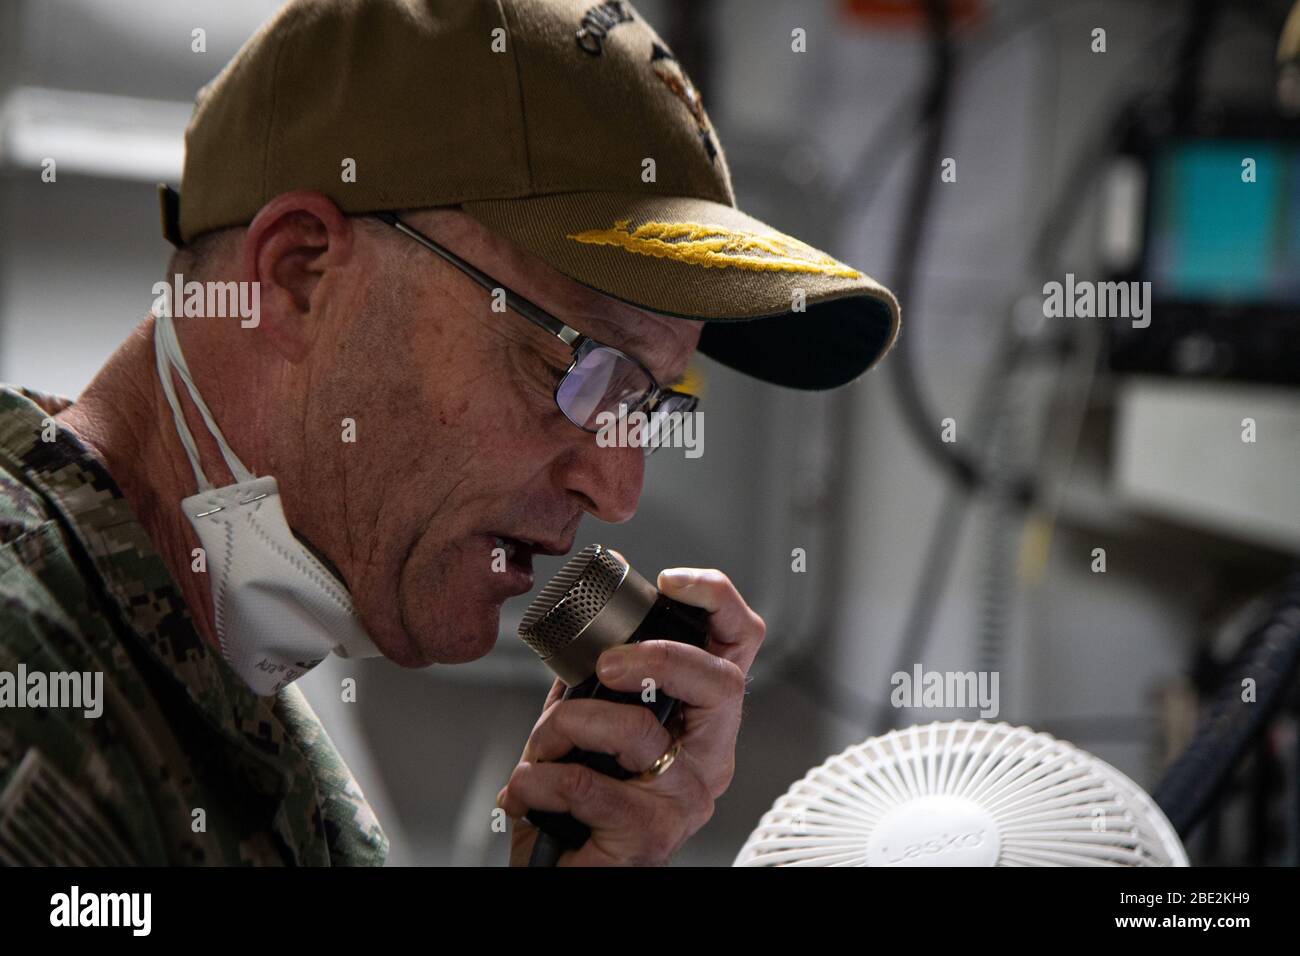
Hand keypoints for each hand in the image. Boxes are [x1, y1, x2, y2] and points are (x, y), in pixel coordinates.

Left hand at [496, 566, 764, 864]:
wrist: (558, 875)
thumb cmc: (577, 802)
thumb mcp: (591, 726)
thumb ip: (597, 682)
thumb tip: (579, 629)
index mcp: (701, 721)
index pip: (738, 647)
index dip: (717, 601)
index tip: (672, 581)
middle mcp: (708, 758)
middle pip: (720, 682)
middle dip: (656, 657)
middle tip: (605, 665)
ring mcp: (686, 800)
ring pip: (637, 731)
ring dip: (566, 727)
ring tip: (540, 749)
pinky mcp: (650, 836)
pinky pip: (590, 786)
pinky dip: (541, 780)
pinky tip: (526, 789)